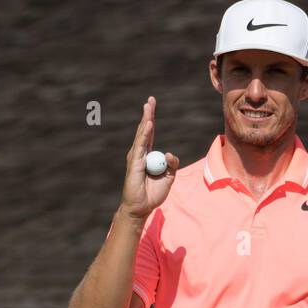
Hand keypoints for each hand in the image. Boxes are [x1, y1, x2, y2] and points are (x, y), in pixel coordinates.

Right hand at [121, 97, 179, 221]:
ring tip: (149, 107)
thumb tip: (169, 153)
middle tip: (150, 100)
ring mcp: (136, 157)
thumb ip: (173, 164)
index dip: (151, 119)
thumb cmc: (153, 194)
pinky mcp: (135, 163)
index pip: (150, 134)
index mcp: (148, 155)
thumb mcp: (169, 178)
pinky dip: (144, 135)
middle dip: (148, 114)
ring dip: (146, 120)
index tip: (152, 105)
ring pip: (142, 135)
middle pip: (145, 130)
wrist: (142, 207)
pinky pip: (141, 145)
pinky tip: (148, 125)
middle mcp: (140, 153)